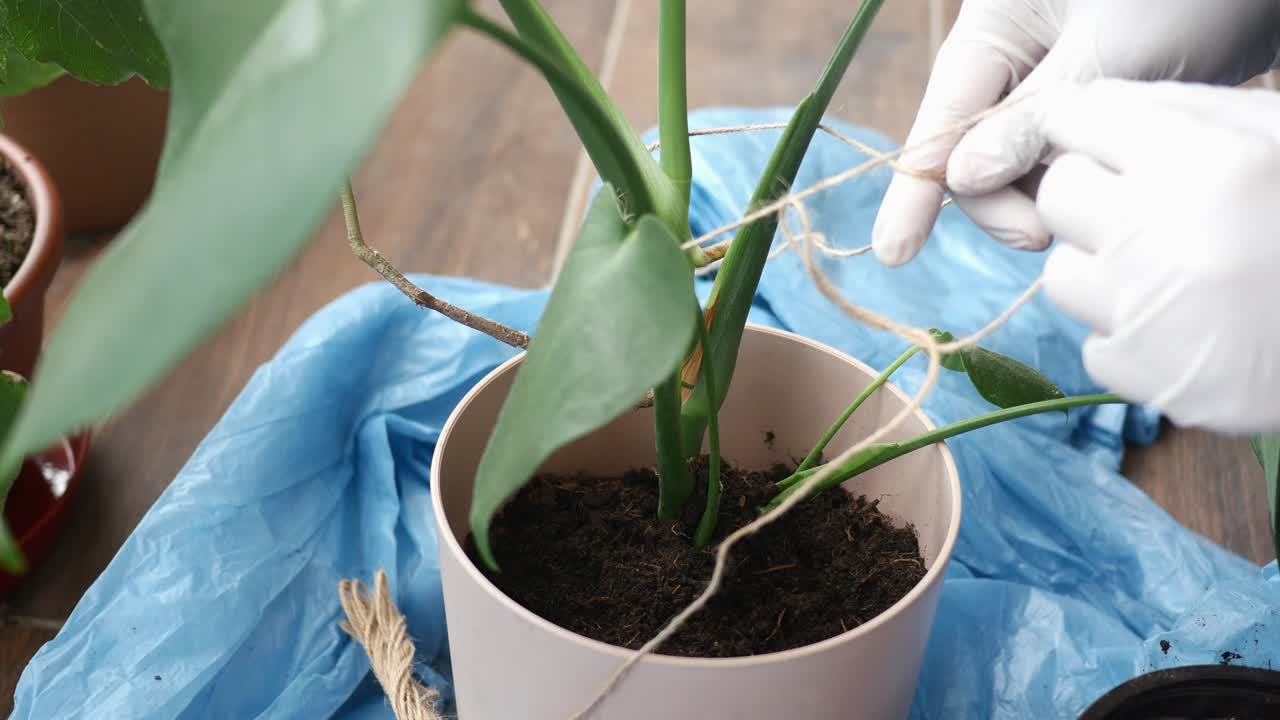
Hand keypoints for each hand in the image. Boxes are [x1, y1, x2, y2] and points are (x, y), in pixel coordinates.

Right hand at [871, 0, 1279, 266]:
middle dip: (1002, 200)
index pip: (941, 120)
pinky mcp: (1094, 104)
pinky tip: (1110, 187)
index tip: (894, 252)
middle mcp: (1015, 56)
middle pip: (976, 154)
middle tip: (1044, 236)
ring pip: (1021, 164)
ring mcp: (1054, 82)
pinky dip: (1079, 181)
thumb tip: (964, 183)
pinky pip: (1063, 159)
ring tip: (1096, 200)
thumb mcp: (1107, 51)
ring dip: (1047, 193)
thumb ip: (1030, 121)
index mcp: (996, 25)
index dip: (916, 191)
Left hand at [1037, 79, 1279, 433]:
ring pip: (1063, 273)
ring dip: (1105, 272)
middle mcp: (1157, 233)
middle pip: (1058, 194)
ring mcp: (1140, 311)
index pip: (1078, 118)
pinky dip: (1132, 338)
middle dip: (1092, 197)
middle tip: (1145, 213)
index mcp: (1203, 160)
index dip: (1093, 130)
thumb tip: (1095, 106)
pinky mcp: (1139, 373)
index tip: (1109, 146)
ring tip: (1174, 276)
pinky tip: (1189, 331)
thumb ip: (1189, 110)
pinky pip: (1095, 344)